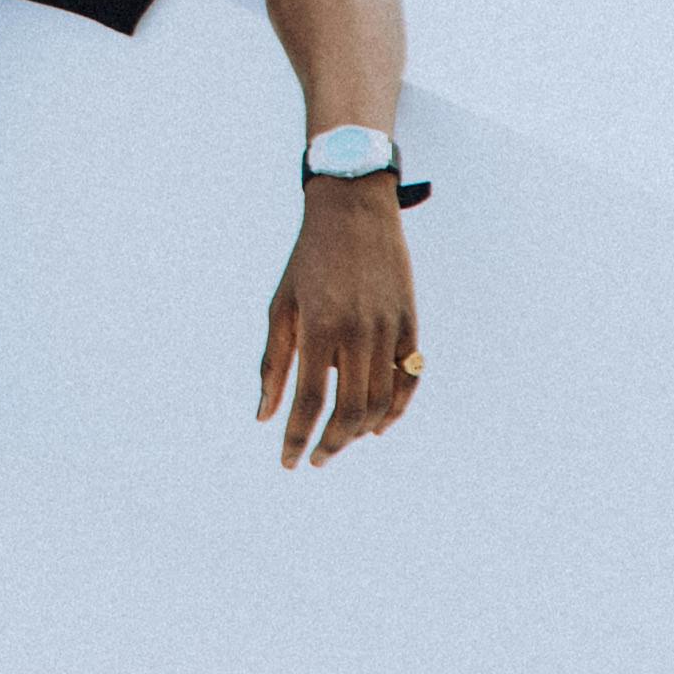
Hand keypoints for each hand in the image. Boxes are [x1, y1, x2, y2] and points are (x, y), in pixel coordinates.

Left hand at [258, 186, 421, 466]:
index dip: (296, 438)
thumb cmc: (308, 260)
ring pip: (380, 402)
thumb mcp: (281, 305)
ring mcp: (388, 329)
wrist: (355, 210)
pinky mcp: (410, 325)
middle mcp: (356, 331)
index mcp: (318, 326)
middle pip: (348, 411)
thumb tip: (264, 416)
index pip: (307, 400)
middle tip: (315, 458)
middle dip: (330, 444)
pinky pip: (408, 381)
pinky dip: (394, 410)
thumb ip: (273, 362)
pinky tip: (376, 426)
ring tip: (339, 442)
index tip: (287, 462)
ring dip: (359, 432)